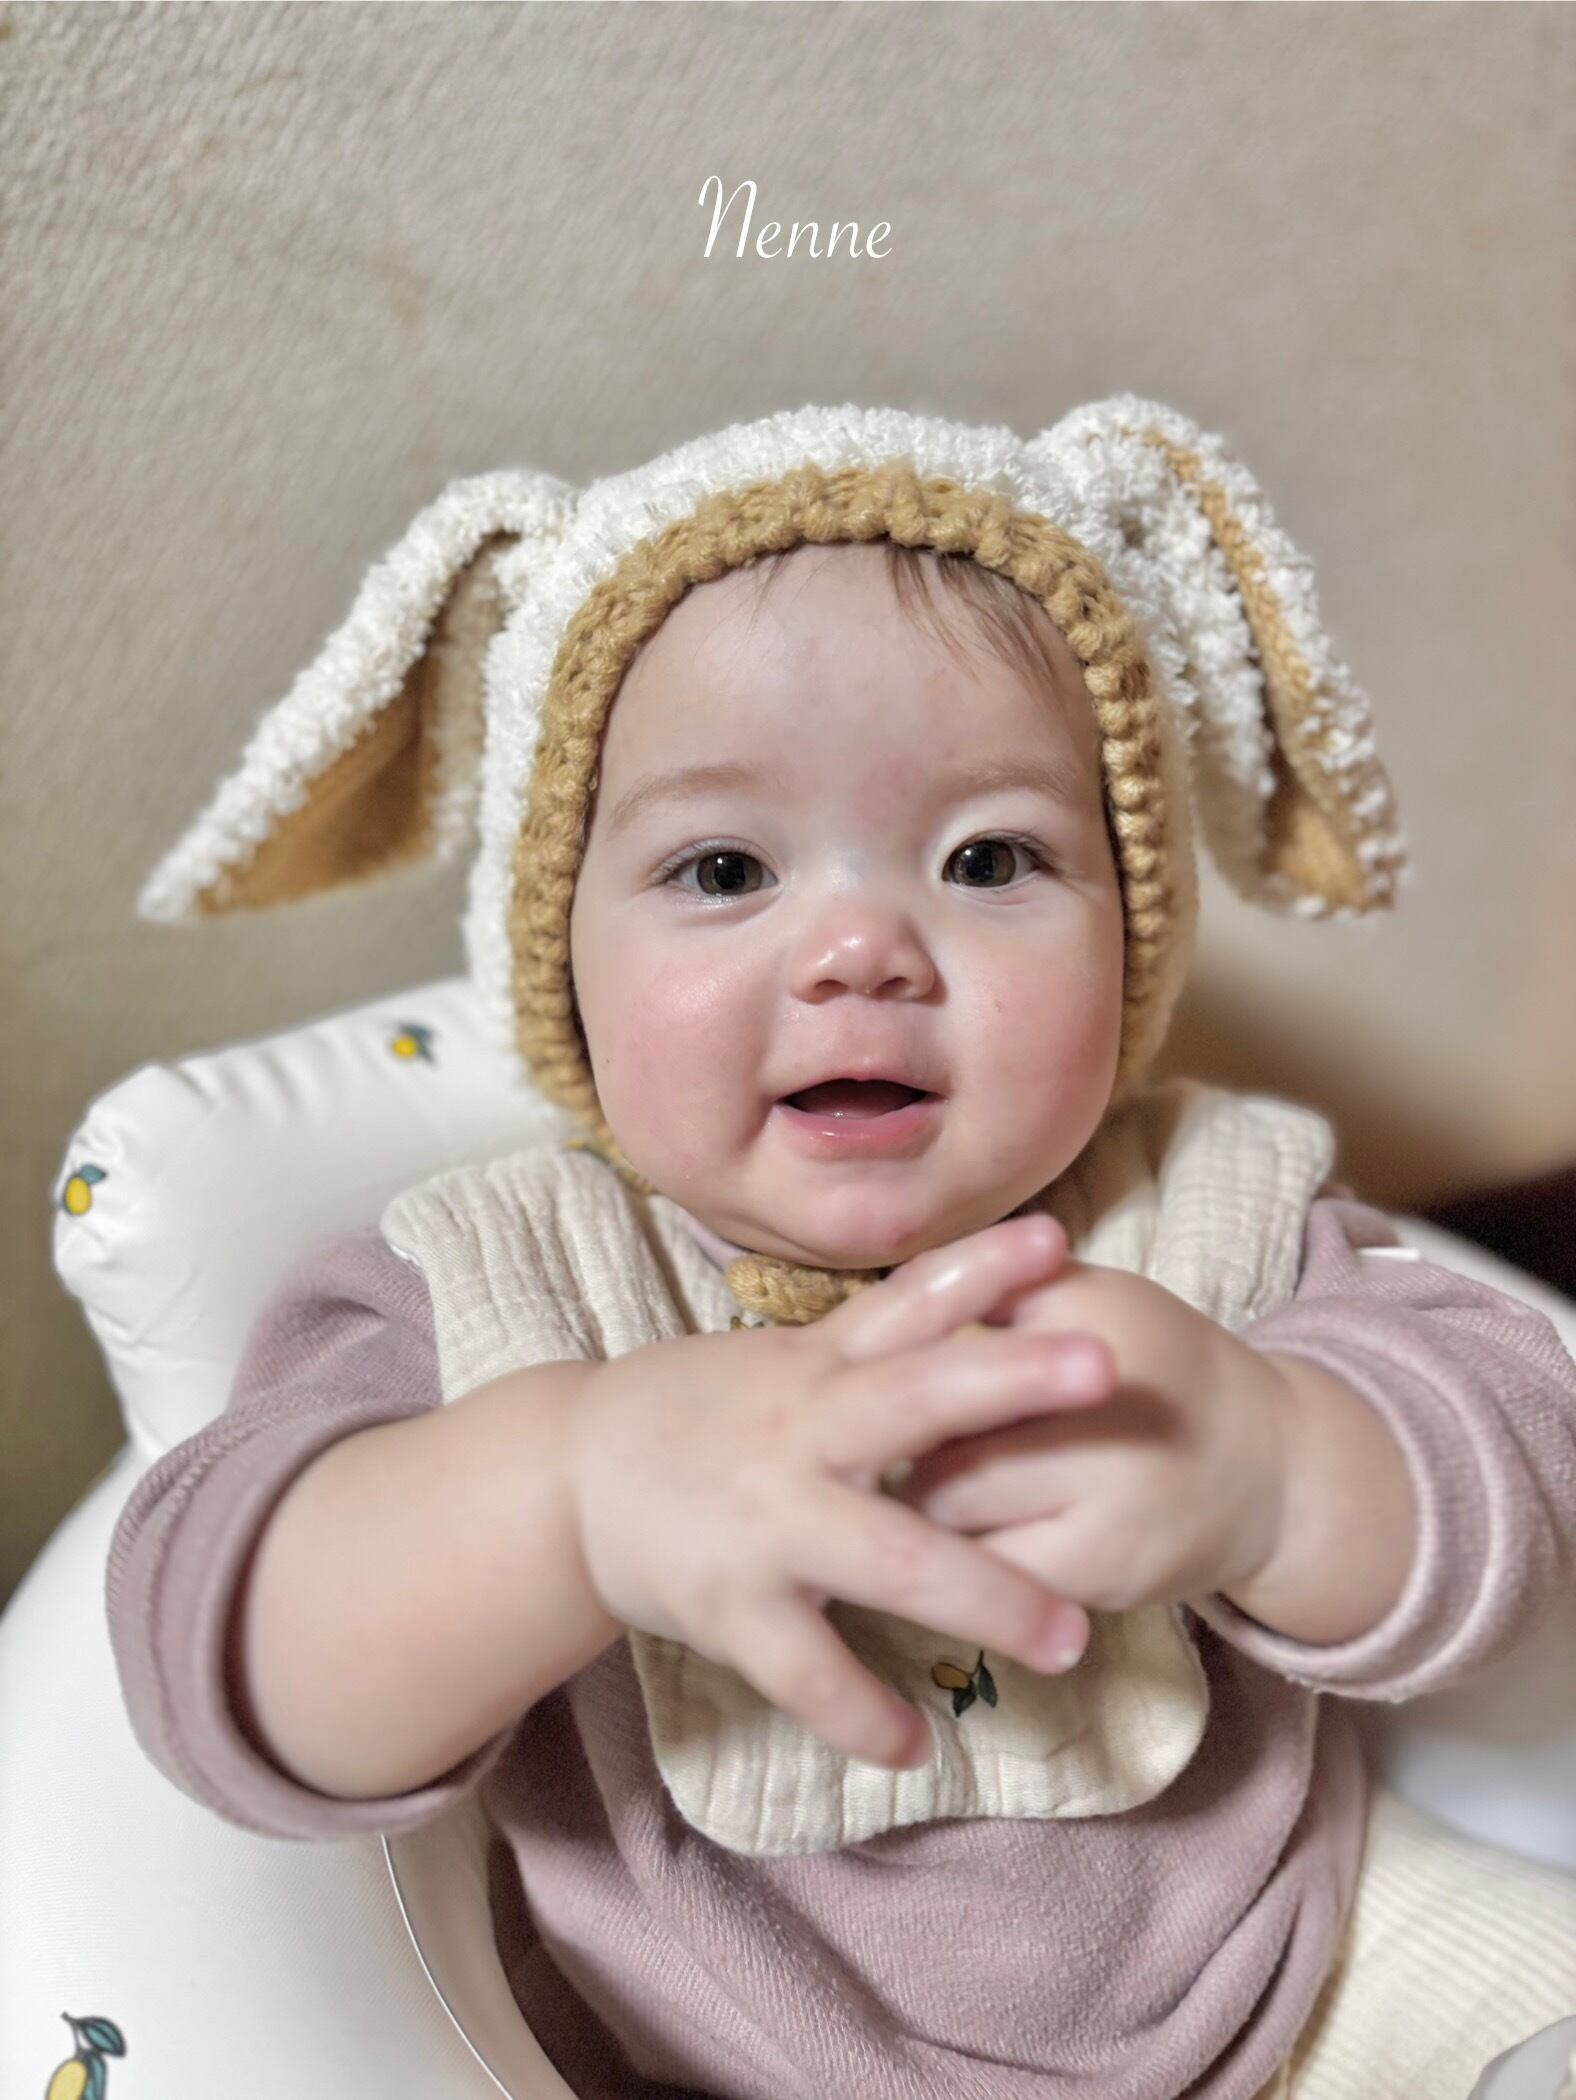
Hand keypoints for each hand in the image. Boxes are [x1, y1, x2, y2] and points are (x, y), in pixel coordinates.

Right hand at [565, 1214, 1099, 1770]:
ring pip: (892, 1557)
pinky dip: (862, 1712)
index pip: (910, 1302)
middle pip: (916, 1398)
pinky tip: (916, 1746)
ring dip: (986, 1595)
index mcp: (820, 1368)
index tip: (1056, 1241)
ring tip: (1072, 1637)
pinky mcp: (732, 1606)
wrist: (574, 1476)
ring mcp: (769, 1523)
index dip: (981, 1269)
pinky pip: (808, 1671)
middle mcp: (803, 1432)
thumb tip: (996, 1279)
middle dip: (1010, 1382)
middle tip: (1109, 1367)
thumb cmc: (705, 1411)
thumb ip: (885, 1334)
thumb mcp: (789, 1360)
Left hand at [890, 1260, 1294, 1617]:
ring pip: (946, 1503)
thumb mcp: (1084, 1297)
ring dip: (916, 1498)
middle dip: (894, 1437)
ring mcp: (1105, 1495)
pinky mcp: (1098, 1572)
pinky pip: (982, 1570)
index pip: (950, 1333)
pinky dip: (954, 1557)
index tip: (872, 1374)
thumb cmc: (1150, 1365)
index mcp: (1088, 1317)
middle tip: (872, 1441)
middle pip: (934, 1423)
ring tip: (909, 1484)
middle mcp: (1104, 1401)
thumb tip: (875, 1317)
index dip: (896, 1360)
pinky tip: (953, 1541)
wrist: (1266, 1467)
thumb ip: (989, 1290)